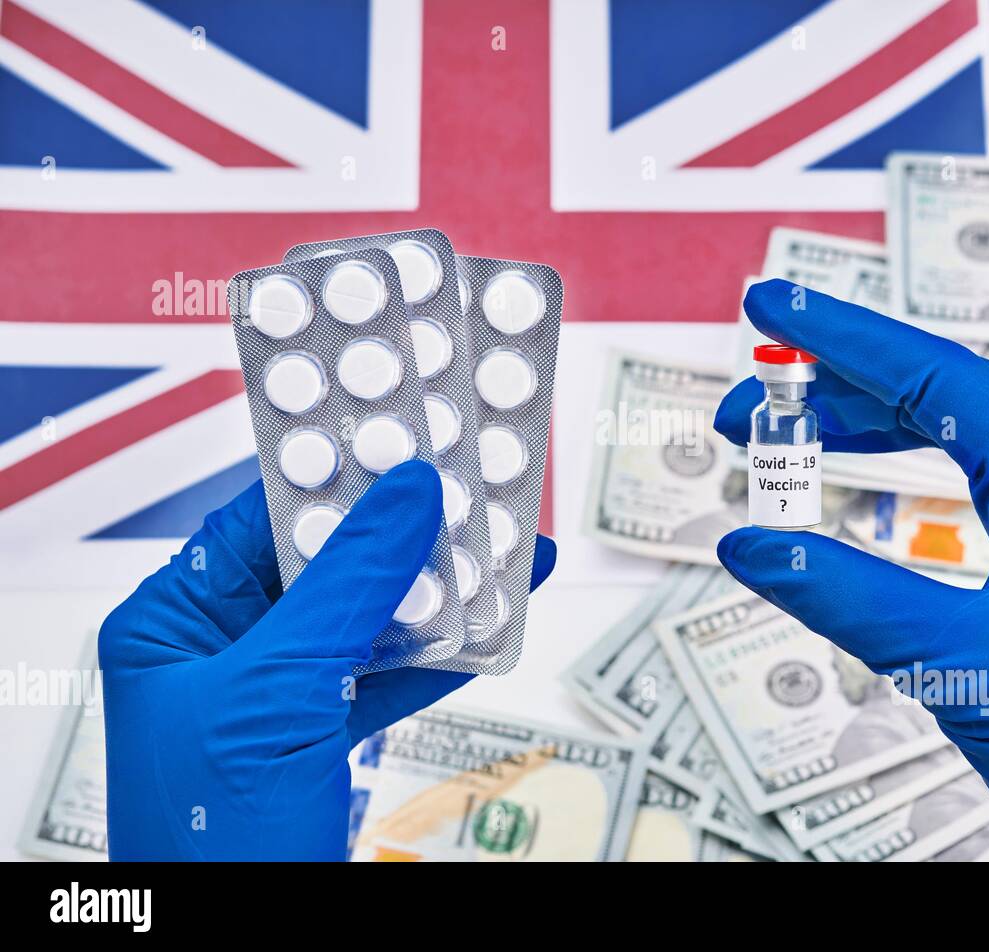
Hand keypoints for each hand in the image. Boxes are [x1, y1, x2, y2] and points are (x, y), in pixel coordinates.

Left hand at [99, 460, 555, 859]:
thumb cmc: (215, 846)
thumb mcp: (279, 692)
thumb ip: (348, 588)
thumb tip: (404, 496)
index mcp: (173, 627)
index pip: (258, 520)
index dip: (335, 476)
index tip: (404, 439)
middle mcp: (222, 655)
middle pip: (325, 565)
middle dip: (404, 532)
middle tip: (472, 489)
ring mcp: (276, 700)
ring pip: (369, 620)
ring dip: (438, 590)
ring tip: (500, 548)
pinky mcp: (323, 740)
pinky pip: (390, 677)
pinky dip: (443, 653)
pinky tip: (492, 623)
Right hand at [714, 279, 988, 860]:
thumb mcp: (956, 661)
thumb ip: (842, 594)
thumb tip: (750, 545)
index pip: (936, 377)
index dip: (841, 338)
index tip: (771, 305)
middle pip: (941, 391)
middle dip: (837, 385)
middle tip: (752, 393)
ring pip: (958, 427)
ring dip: (867, 423)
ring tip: (784, 433)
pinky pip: (977, 468)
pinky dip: (907, 462)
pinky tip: (859, 464)